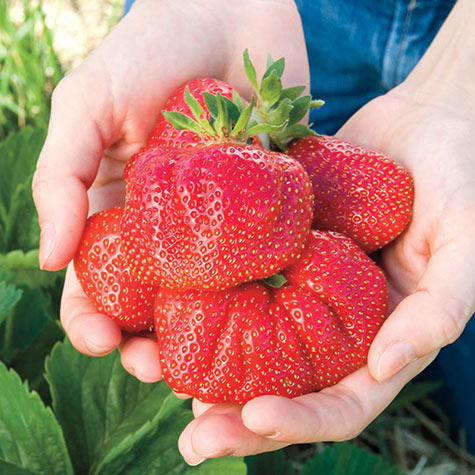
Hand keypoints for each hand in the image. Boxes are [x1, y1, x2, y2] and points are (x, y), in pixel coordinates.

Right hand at [32, 0, 308, 377]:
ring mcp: (221, 221)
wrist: (234, 11)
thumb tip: (48, 259)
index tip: (103, 343)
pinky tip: (266, 318)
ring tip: (209, 367)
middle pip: (153, 301)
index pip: (96, 279)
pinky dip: (263, 293)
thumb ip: (62, 176)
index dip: (92, 318)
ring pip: (209, 295)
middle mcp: (169, 224)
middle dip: (148, 342)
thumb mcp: (89, 103)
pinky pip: (265, 259)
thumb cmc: (153, 49)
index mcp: (119, 207)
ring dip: (204, 335)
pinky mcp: (267, 208)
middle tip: (157, 369)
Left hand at [177, 83, 474, 464]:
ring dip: (204, 367)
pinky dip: (202, 298)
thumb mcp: (465, 246)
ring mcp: (300, 285)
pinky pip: (236, 279)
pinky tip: (165, 307)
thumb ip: (440, 308)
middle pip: (282, 388)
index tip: (253, 419)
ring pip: (246, 341)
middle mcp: (332, 322)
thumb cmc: (459, 184)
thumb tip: (387, 364)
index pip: (340, 403)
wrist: (424, 125)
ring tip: (155, 377)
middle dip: (237, 419)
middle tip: (192, 440)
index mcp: (380, 338)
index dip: (301, 421)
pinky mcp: (277, 248)